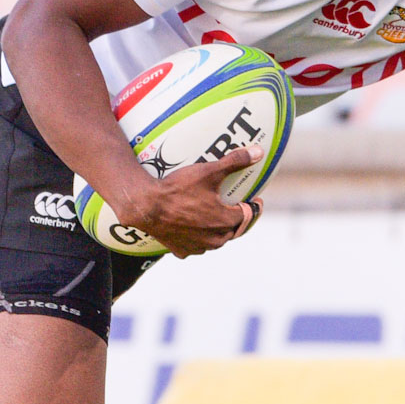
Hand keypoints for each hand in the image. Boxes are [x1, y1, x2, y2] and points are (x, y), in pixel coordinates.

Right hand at [117, 145, 264, 258]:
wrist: (146, 205)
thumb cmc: (178, 188)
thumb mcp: (209, 171)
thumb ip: (235, 161)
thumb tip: (258, 152)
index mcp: (225, 221)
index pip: (249, 215)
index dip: (255, 207)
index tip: (256, 200)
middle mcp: (215, 239)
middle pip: (234, 230)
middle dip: (239, 220)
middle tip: (239, 208)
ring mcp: (198, 247)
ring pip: (216, 240)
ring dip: (219, 231)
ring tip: (217, 218)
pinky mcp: (182, 250)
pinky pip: (195, 245)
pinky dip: (198, 238)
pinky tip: (194, 229)